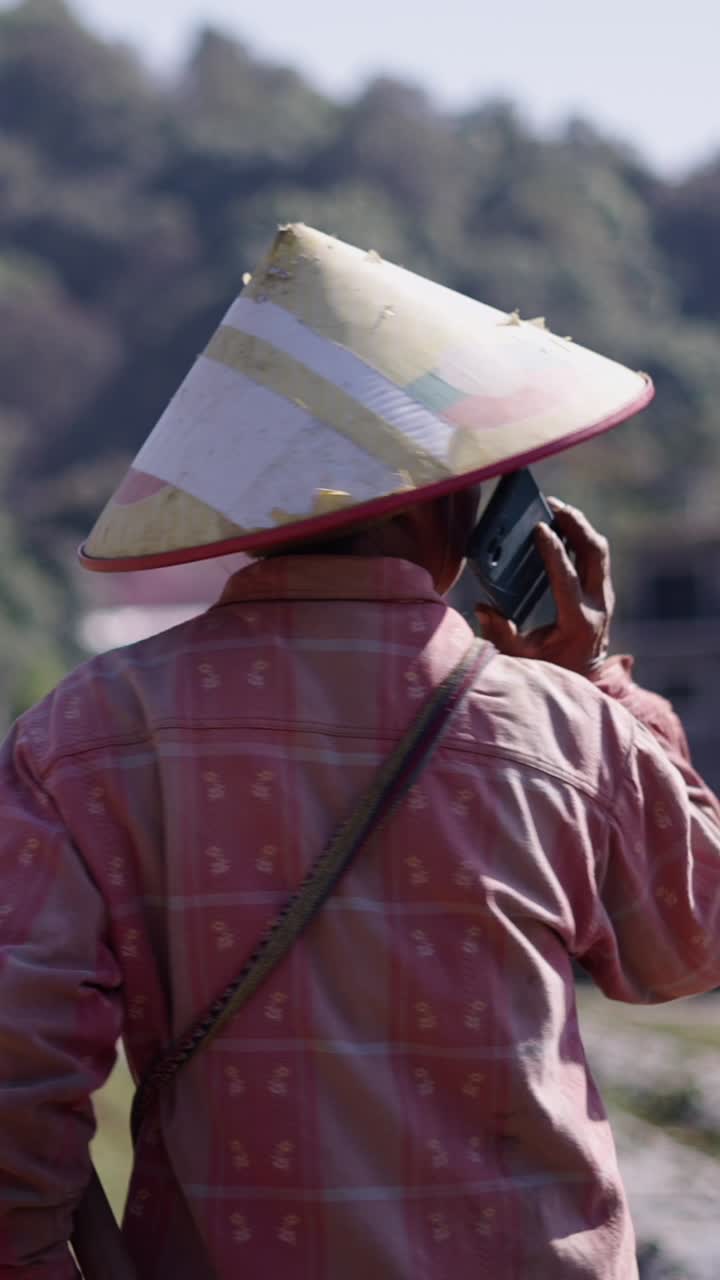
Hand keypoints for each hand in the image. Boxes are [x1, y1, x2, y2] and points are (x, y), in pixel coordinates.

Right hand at [474, 500, 614, 676]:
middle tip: (552, 505)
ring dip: (580, 527)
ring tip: (557, 509)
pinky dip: (581, 538)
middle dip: (575, 525)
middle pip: (595, 554)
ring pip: (599, 552)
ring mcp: (605, 598)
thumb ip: (501, 634)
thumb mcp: (521, 658)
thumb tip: (483, 608)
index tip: (539, 527)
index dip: (554, 551)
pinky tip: (564, 526)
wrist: (584, 679)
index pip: (567, 579)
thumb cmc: (549, 669)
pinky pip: (596, 558)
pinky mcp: (604, 593)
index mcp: (579, 622)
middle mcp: (599, 607)